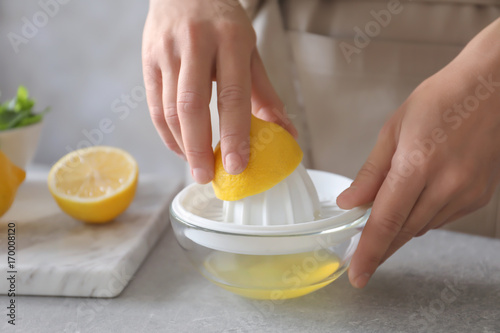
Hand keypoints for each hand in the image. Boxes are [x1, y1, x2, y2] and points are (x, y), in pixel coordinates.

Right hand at [142, 0, 296, 183]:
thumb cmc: (222, 21)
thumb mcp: (249, 49)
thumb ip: (264, 93)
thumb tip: (285, 133)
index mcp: (230, 40)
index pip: (232, 96)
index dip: (234, 135)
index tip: (237, 165)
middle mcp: (196, 45)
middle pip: (192, 106)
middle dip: (198, 148)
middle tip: (207, 176)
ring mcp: (167, 52)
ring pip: (169, 109)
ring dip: (182, 145)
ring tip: (196, 167)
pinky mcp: (148, 60)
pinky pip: (154, 105)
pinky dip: (167, 133)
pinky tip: (180, 148)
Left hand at [337, 18, 499, 287]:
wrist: (489, 89)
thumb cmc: (439, 101)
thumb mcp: (393, 130)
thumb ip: (371, 173)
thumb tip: (350, 203)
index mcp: (417, 164)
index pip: (387, 220)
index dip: (369, 252)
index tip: (357, 274)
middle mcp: (446, 185)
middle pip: (404, 232)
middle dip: (380, 249)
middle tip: (360, 259)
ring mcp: (466, 194)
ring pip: (422, 227)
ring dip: (399, 230)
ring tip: (383, 220)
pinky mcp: (477, 198)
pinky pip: (440, 218)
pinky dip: (421, 217)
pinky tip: (416, 200)